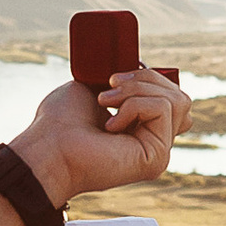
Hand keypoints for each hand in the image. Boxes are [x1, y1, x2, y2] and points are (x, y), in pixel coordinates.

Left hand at [1, 65, 192, 212]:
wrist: (46, 148)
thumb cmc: (59, 122)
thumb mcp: (95, 87)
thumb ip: (124, 83)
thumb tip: (143, 68)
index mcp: (141, 128)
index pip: (171, 97)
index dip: (151, 79)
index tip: (115, 77)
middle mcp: (153, 142)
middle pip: (179, 96)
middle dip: (146, 78)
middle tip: (109, 84)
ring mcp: (158, 152)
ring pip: (176, 100)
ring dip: (138, 89)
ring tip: (105, 100)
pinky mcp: (157, 157)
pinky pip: (163, 108)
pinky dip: (134, 105)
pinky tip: (110, 124)